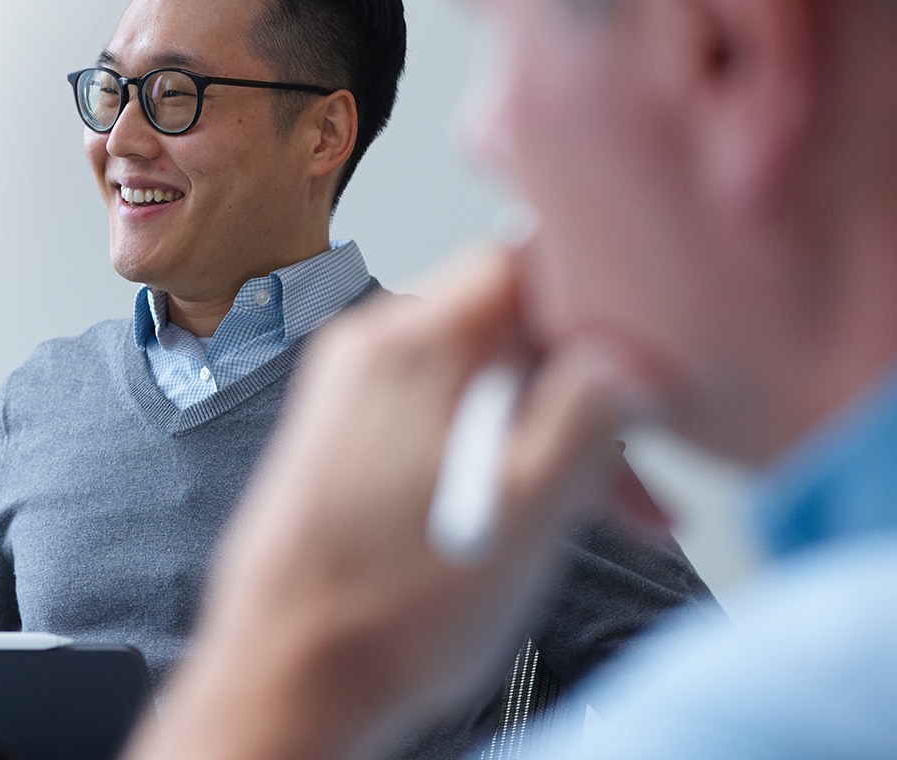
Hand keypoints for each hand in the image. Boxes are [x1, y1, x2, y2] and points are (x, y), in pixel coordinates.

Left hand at [127, 247, 655, 759]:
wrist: (287, 679)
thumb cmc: (380, 612)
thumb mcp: (526, 507)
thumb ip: (589, 413)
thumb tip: (632, 354)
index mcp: (408, 344)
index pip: (520, 258)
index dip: (595, 299)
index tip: (650, 349)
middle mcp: (368, 353)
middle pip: (508, 329)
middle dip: (588, 392)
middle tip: (649, 465)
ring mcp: (351, 398)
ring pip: (483, 383)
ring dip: (556, 436)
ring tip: (620, 515)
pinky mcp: (346, 444)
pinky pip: (443, 421)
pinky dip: (501, 457)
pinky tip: (545, 515)